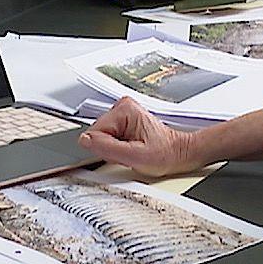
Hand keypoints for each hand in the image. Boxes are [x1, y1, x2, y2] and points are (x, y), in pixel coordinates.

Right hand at [78, 96, 204, 176]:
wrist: (177, 153)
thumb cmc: (164, 153)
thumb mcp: (135, 156)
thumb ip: (107, 148)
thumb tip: (85, 140)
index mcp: (124, 110)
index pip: (94, 133)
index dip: (105, 149)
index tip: (122, 152)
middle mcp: (122, 107)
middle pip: (97, 134)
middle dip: (109, 148)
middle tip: (129, 152)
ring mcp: (123, 113)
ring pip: (102, 137)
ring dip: (113, 148)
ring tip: (132, 150)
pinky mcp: (123, 120)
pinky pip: (108, 137)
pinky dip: (117, 146)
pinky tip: (131, 147)